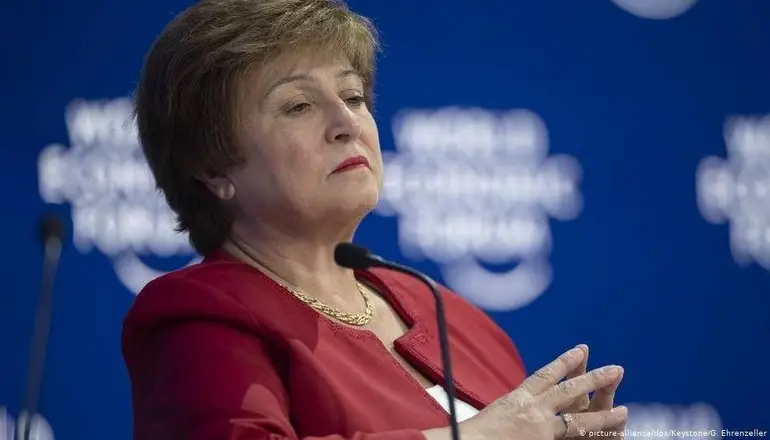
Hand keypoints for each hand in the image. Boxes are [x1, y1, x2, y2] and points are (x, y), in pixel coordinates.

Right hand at [453, 346, 627, 439]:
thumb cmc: (470, 434)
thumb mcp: (494, 413)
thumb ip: (512, 409)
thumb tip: (517, 410)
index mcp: (517, 399)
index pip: (546, 375)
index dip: (565, 362)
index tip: (581, 350)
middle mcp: (532, 410)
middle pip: (569, 392)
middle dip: (593, 380)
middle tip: (616, 368)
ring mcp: (540, 429)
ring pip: (578, 420)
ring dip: (603, 416)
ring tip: (624, 412)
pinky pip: (572, 438)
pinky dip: (591, 437)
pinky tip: (609, 436)